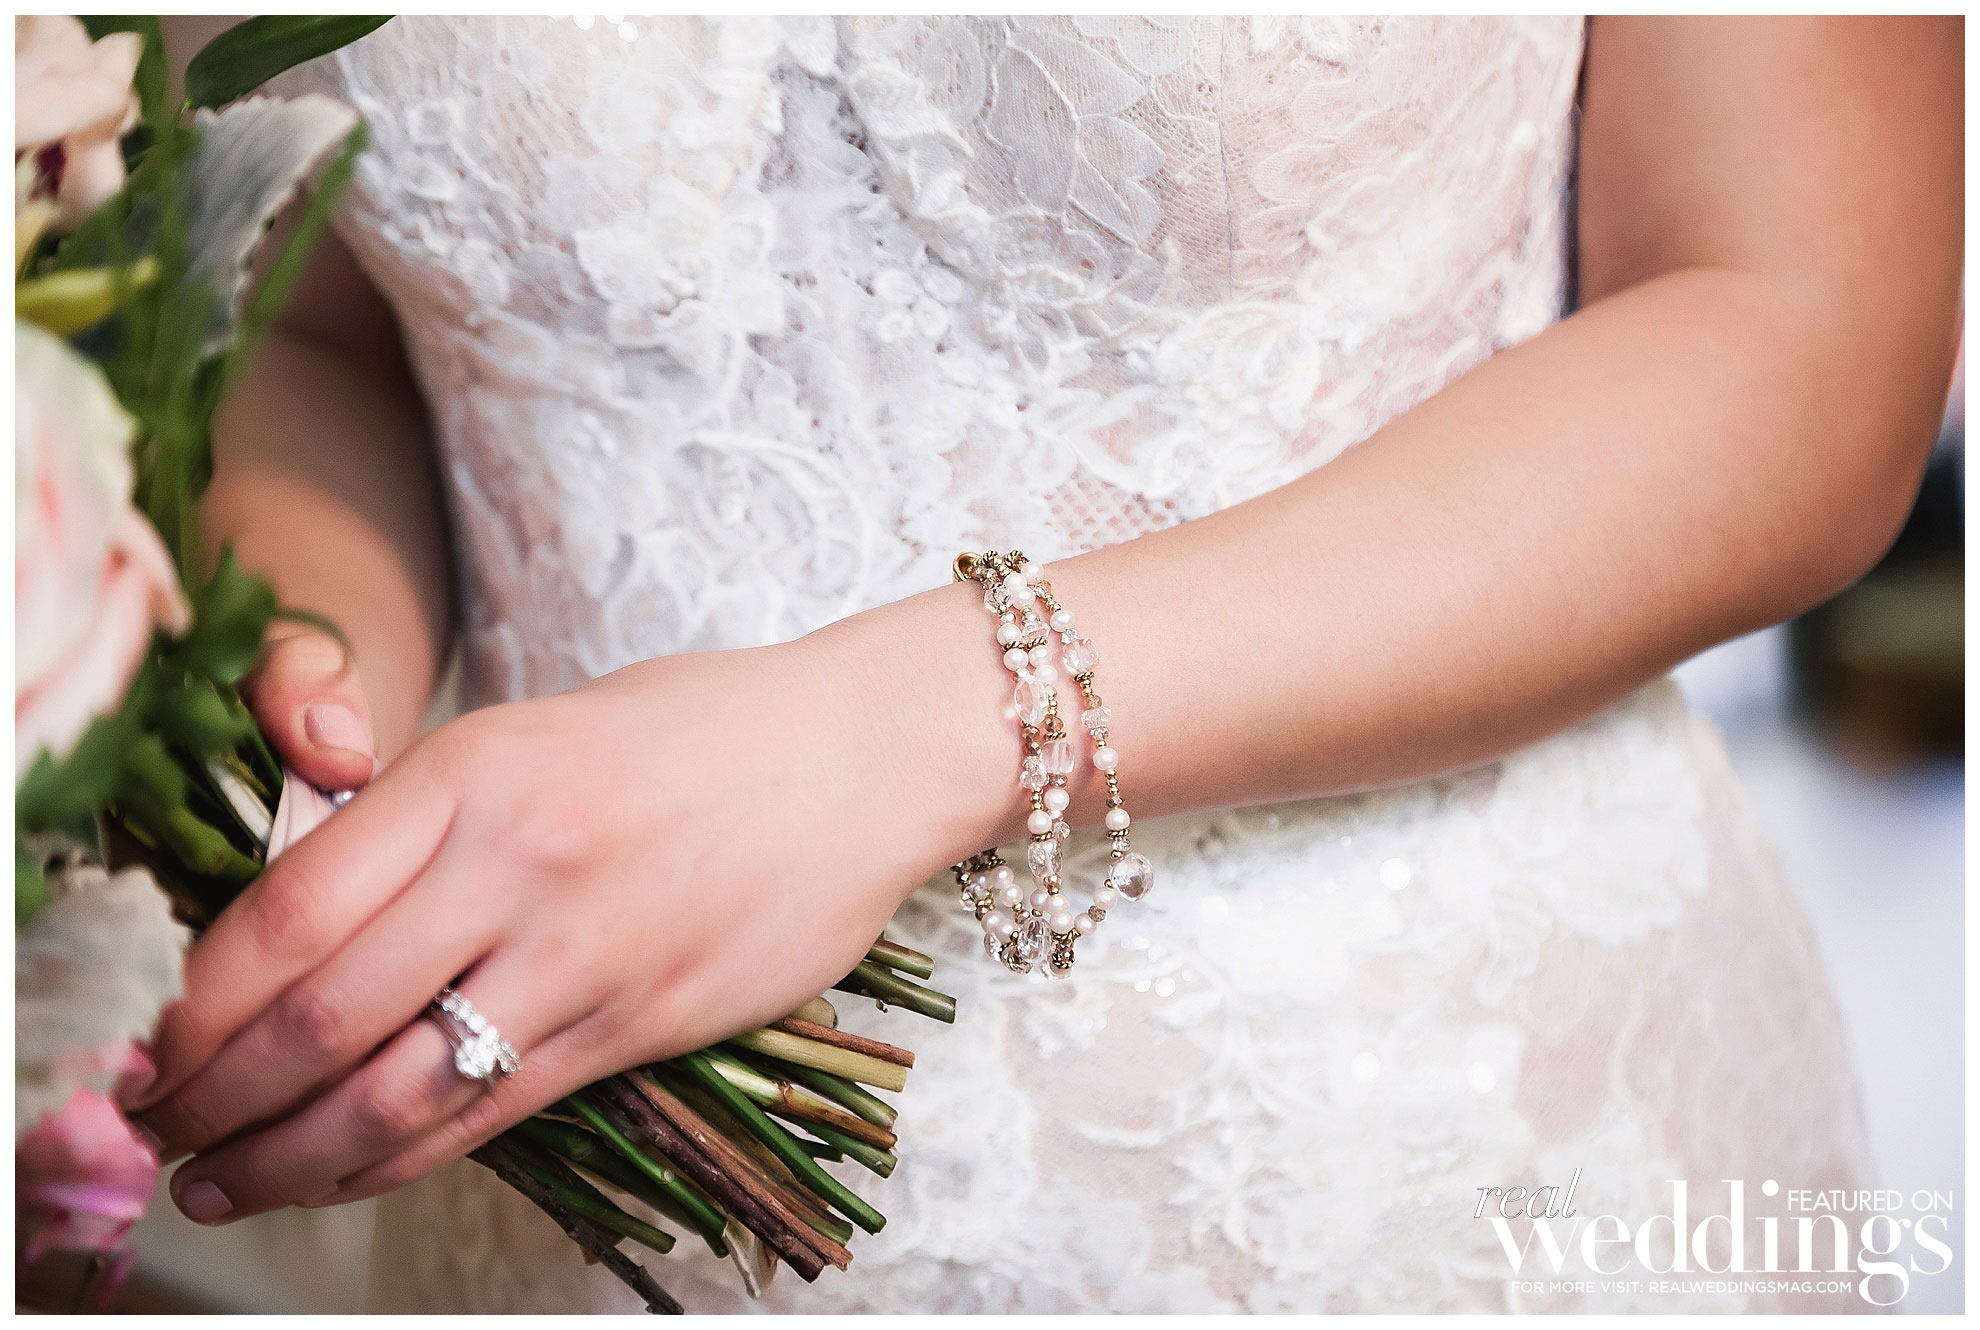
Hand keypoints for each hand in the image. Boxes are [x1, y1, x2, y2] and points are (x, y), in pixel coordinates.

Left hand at [128, 615, 998, 1224]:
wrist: (867, 757)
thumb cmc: (708, 726)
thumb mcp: (544, 723)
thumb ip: (428, 806)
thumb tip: (315, 903)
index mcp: (479, 770)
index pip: (290, 910)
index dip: (201, 1001)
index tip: (162, 1040)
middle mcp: (521, 864)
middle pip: (320, 1015)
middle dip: (215, 1095)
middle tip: (161, 1129)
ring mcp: (588, 954)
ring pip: (397, 1092)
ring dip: (287, 1156)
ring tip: (223, 1184)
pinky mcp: (645, 1024)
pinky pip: (494, 1115)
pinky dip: (397, 1161)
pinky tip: (341, 1177)